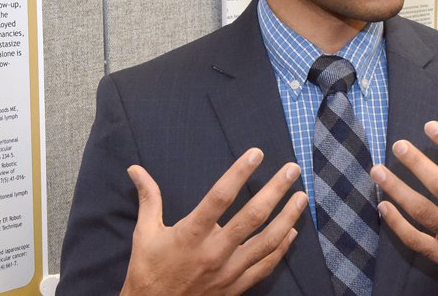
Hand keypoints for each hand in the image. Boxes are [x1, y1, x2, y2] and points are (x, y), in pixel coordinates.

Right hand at [121, 148, 306, 295]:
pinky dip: (282, 248)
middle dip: (276, 190)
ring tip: (302, 197)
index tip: (257, 154)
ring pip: (267, 241)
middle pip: (253, 216)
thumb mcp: (144, 233)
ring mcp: (229, 271)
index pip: (220, 197)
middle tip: (293, 169)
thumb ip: (148, 199)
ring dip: (288, 217)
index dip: (239, 173)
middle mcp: (214, 252)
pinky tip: (292, 231)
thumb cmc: (148, 271)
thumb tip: (135, 169)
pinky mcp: (236, 286)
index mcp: (191, 235)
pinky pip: (266, 265)